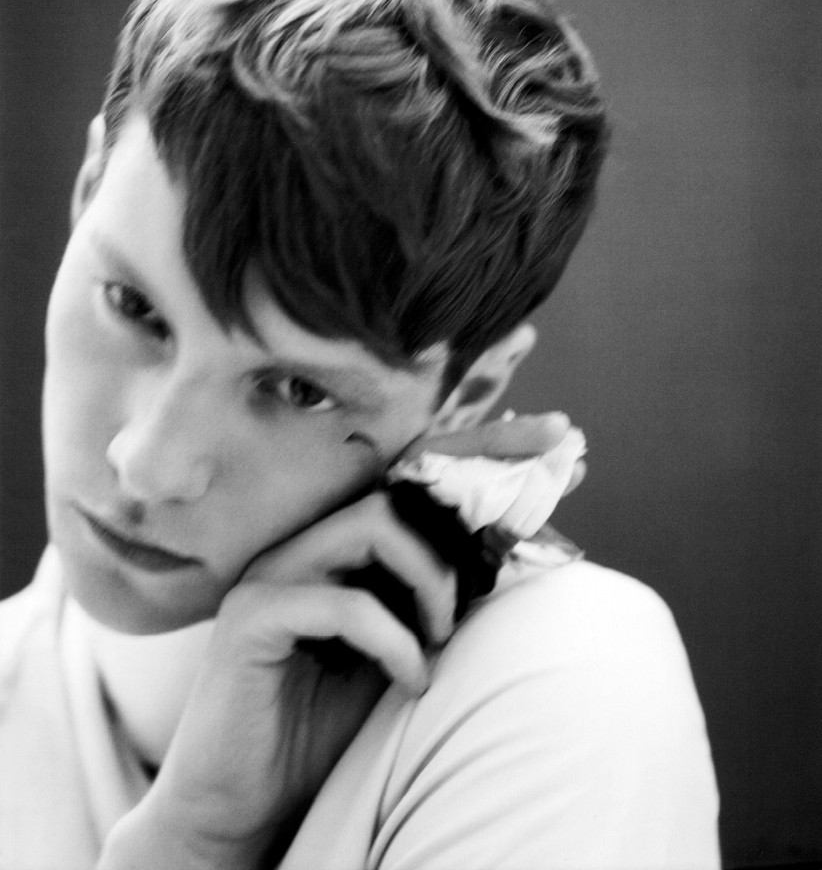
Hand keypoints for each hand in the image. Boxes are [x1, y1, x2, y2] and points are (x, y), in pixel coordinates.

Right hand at [99, 410, 584, 868]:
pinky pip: (343, 603)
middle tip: (528, 526)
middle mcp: (306, 541)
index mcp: (341, 544)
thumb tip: (511, 551)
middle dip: (477, 487)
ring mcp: (274, 572)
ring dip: (430, 579)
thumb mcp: (398, 650)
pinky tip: (413, 680)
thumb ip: (434, 599)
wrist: (241, 800)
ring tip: (442, 637)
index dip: (485, 446)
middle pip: (400, 482)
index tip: (558, 437)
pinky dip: (393, 641)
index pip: (415, 474)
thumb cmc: (321, 723)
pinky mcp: (253, 617)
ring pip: (373, 524)